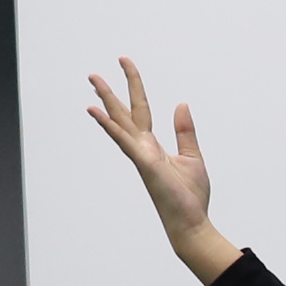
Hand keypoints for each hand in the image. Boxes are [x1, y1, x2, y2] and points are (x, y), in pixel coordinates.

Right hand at [87, 59, 243, 282]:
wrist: (191, 222)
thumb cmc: (190, 196)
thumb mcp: (192, 156)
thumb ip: (184, 130)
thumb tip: (181, 103)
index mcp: (152, 146)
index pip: (140, 109)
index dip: (133, 85)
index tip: (125, 63)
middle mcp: (142, 148)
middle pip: (123, 113)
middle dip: (110, 92)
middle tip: (94, 73)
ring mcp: (141, 156)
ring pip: (120, 122)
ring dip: (106, 101)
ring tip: (94, 80)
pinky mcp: (144, 164)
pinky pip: (124, 141)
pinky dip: (110, 126)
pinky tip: (96, 112)